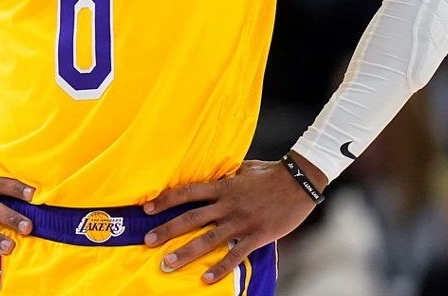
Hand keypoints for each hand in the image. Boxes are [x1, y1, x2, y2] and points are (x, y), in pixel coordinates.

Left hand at [142, 154, 325, 283]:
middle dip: (166, 230)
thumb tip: (216, 172)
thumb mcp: (244, 168)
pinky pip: (234, 255)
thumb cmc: (272, 172)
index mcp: (222, 187)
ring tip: (167, 264)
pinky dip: (220, 268)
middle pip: (190, 218)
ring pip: (207, 240)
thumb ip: (227, 174)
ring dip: (185, 253)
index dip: (165, 200)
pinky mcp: (256, 235)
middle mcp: (227, 205)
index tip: (147, 208)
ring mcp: (241, 221)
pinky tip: (206, 279)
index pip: (187, 193)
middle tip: (147, 242)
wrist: (300, 181)